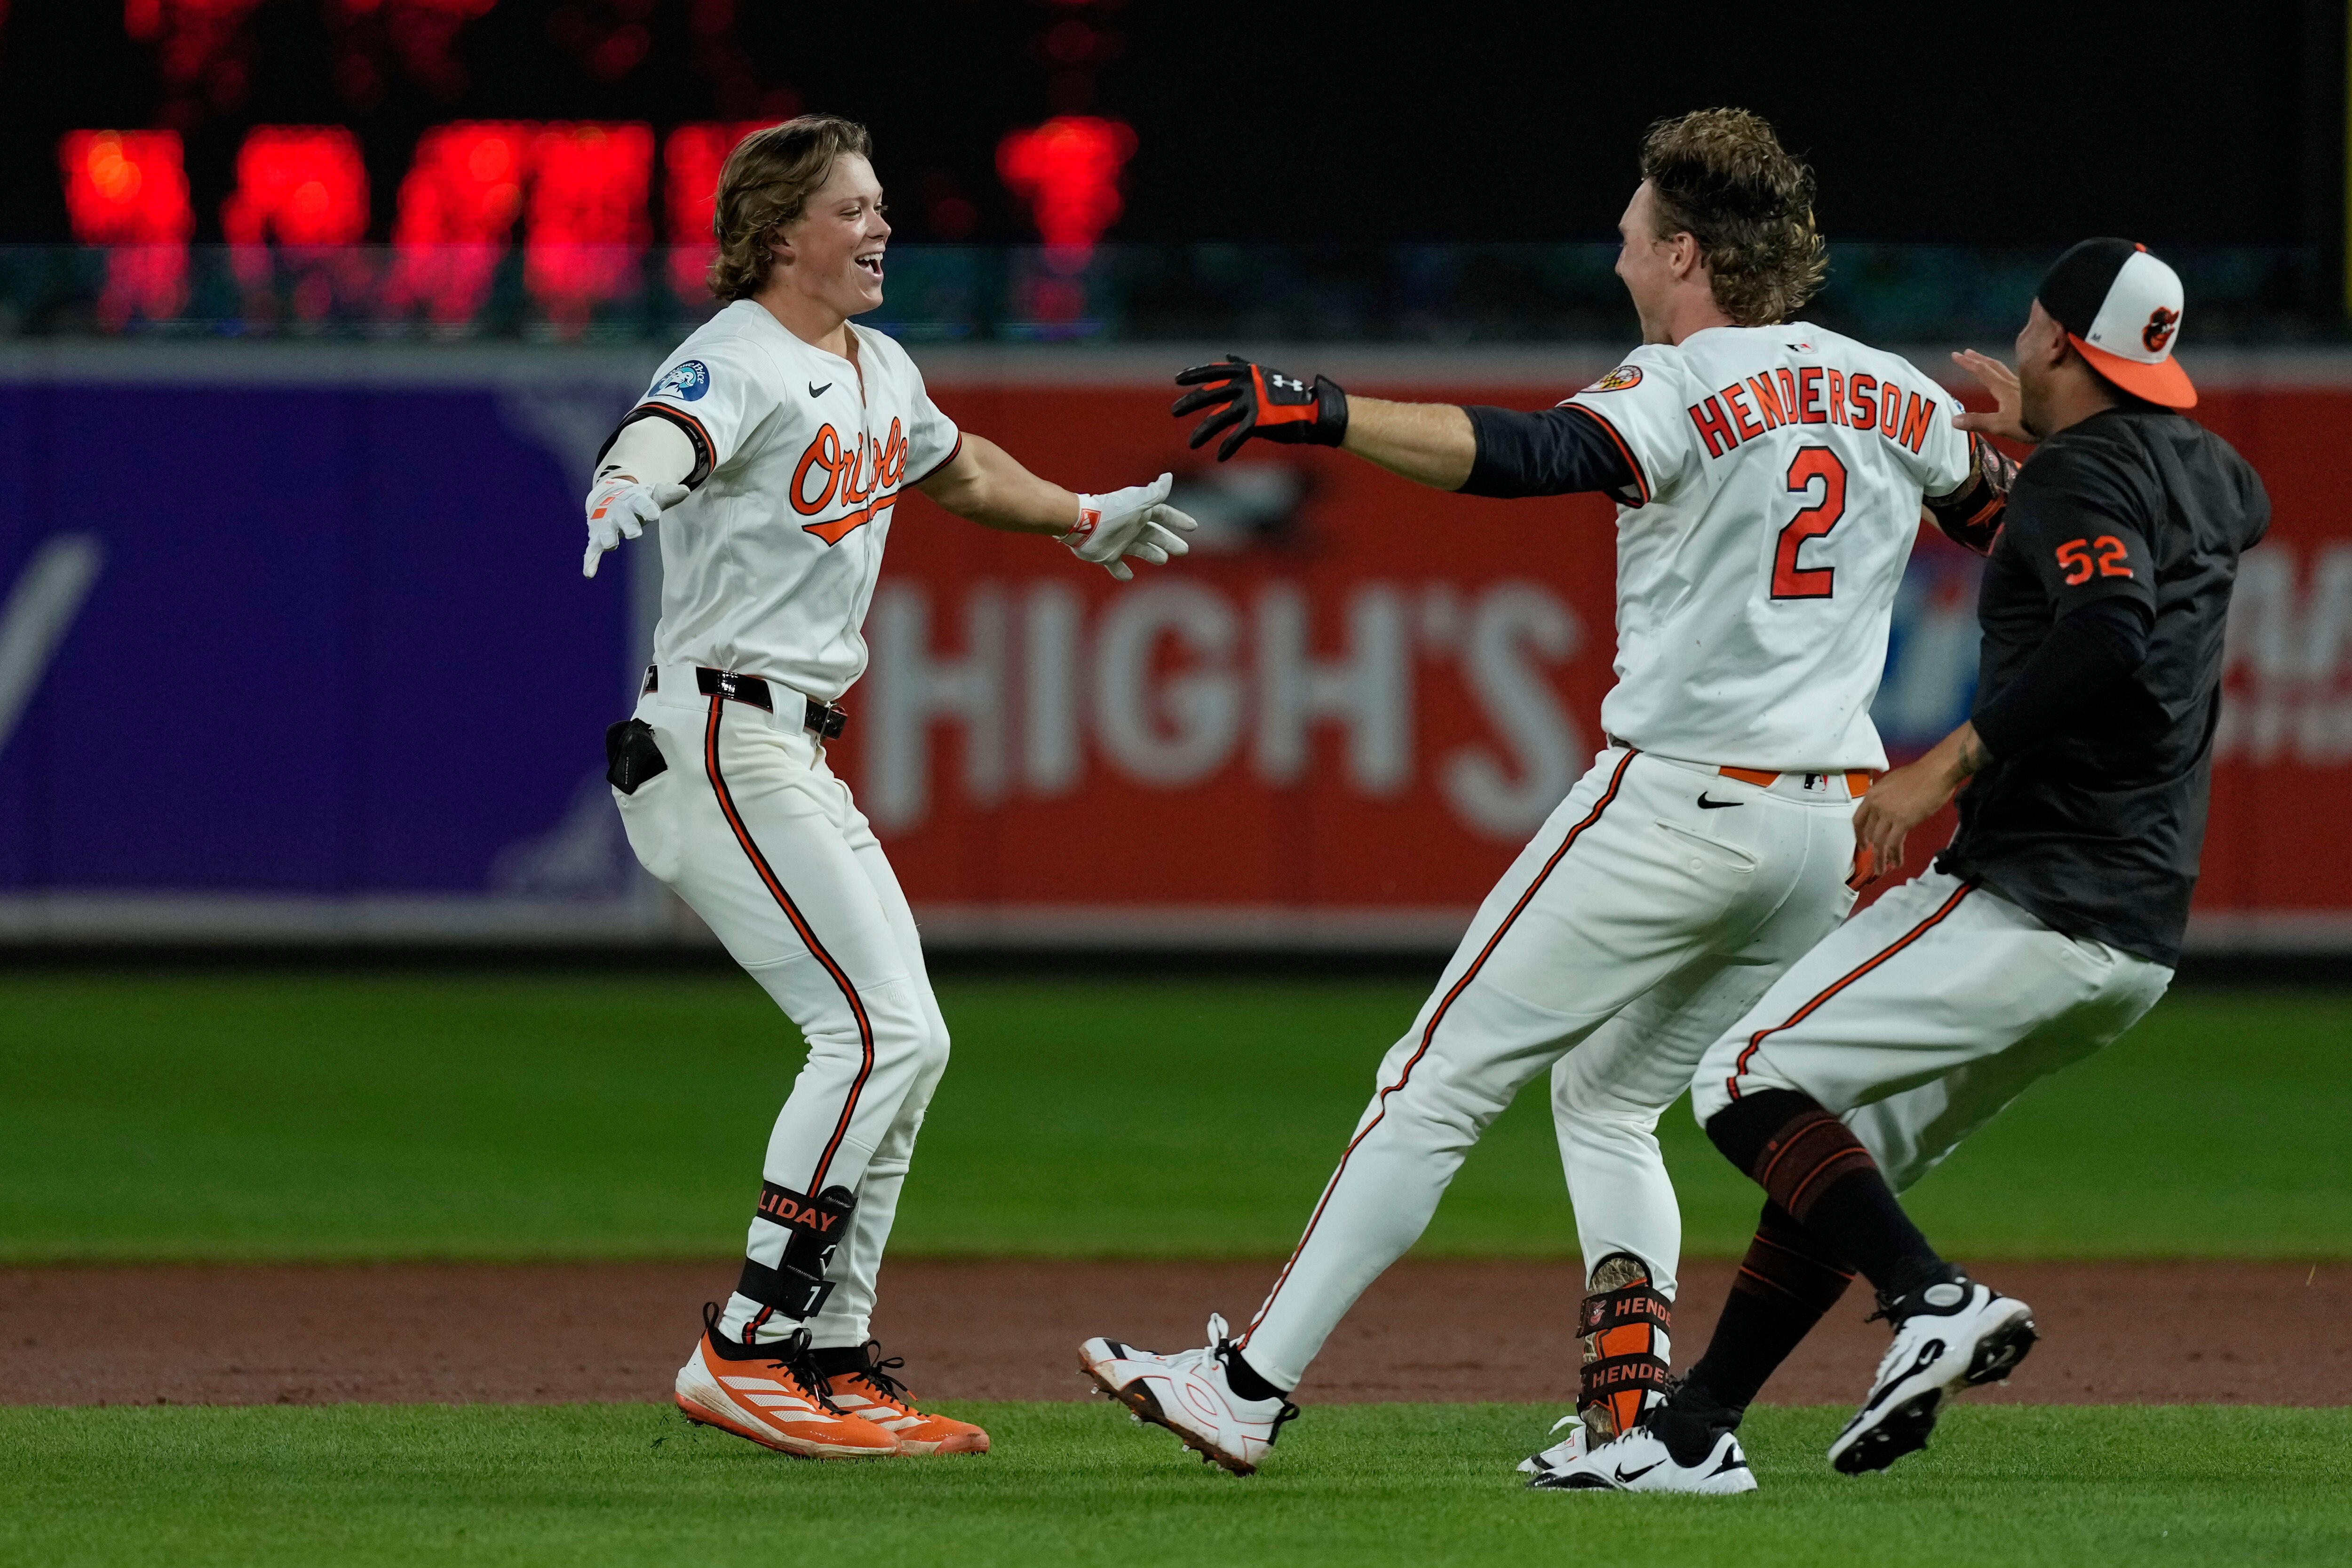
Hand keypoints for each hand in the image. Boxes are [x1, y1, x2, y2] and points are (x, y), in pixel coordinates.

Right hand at [582, 474, 686, 577]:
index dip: (647, 507)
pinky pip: (592, 550)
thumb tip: (685, 490)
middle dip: (628, 525)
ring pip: (606, 532)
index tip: (655, 514)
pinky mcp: (597, 537)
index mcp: (632, 500)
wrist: (608, 495)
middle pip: (623, 518)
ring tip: (609, 545)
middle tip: (635, 534)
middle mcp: (618, 512)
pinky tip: (589, 573)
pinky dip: (590, 561)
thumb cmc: (637, 500)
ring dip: (607, 538)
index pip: (640, 502)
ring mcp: (606, 525)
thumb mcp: (652, 494)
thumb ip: (668, 494)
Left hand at [1062, 473, 1197, 581]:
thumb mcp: (1138, 500)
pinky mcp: (1107, 555)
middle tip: (1183, 550)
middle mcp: (1131, 527)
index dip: (1178, 519)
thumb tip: (1168, 477)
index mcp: (1140, 513)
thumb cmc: (1113, 510)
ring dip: (1152, 554)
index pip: (1163, 515)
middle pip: (1154, 534)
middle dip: (1169, 541)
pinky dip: (1122, 572)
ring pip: (1140, 549)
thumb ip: (1156, 492)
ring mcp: (1119, 542)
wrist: (1083, 523)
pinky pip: (1116, 565)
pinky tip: (1129, 576)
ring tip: (1162, 560)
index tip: (1192, 527)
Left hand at [1172, 355, 1347, 460]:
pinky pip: (1236, 436)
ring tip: (1192, 443)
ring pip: (1219, 418)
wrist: (1313, 412)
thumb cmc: (1289, 396)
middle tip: (1174, 410)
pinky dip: (1227, 447)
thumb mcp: (1263, 375)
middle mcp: (1246, 384)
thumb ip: (1242, 369)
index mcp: (1246, 372)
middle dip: (1190, 402)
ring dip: (1203, 432)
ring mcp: (1252, 402)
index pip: (1214, 370)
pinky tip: (1220, 456)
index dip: (1195, 374)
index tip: (1178, 379)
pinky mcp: (1258, 421)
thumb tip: (1227, 357)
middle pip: (1210, 393)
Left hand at [1850, 723, 1987, 882]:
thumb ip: (1885, 798)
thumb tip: (1886, 809)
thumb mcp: (1892, 784)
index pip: (1858, 820)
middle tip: (1876, 861)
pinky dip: (1895, 856)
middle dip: (1872, 850)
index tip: (1862, 845)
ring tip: (1882, 870)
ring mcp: (1888, 814)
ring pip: (1879, 842)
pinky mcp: (1902, 822)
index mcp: (1872, 795)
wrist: (1935, 772)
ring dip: (1880, 858)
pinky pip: (1894, 844)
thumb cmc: (1919, 775)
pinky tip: (1897, 863)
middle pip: (1869, 833)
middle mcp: (1876, 805)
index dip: (1859, 835)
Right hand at [1950, 350, 2033, 445]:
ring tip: (1983, 359)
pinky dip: (2005, 370)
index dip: (1968, 364)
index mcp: (2003, 389)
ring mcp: (2024, 385)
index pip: (1983, 372)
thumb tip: (1953, 420)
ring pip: (2004, 368)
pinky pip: (2015, 374)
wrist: (2060, 422)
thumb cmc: (2029, 424)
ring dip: (1991, 362)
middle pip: (1993, 366)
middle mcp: (2013, 383)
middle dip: (1978, 359)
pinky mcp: (2033, 389)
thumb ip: (1978, 422)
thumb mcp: (2000, 426)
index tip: (1956, 355)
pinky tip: (2008, 374)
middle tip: (1966, 351)